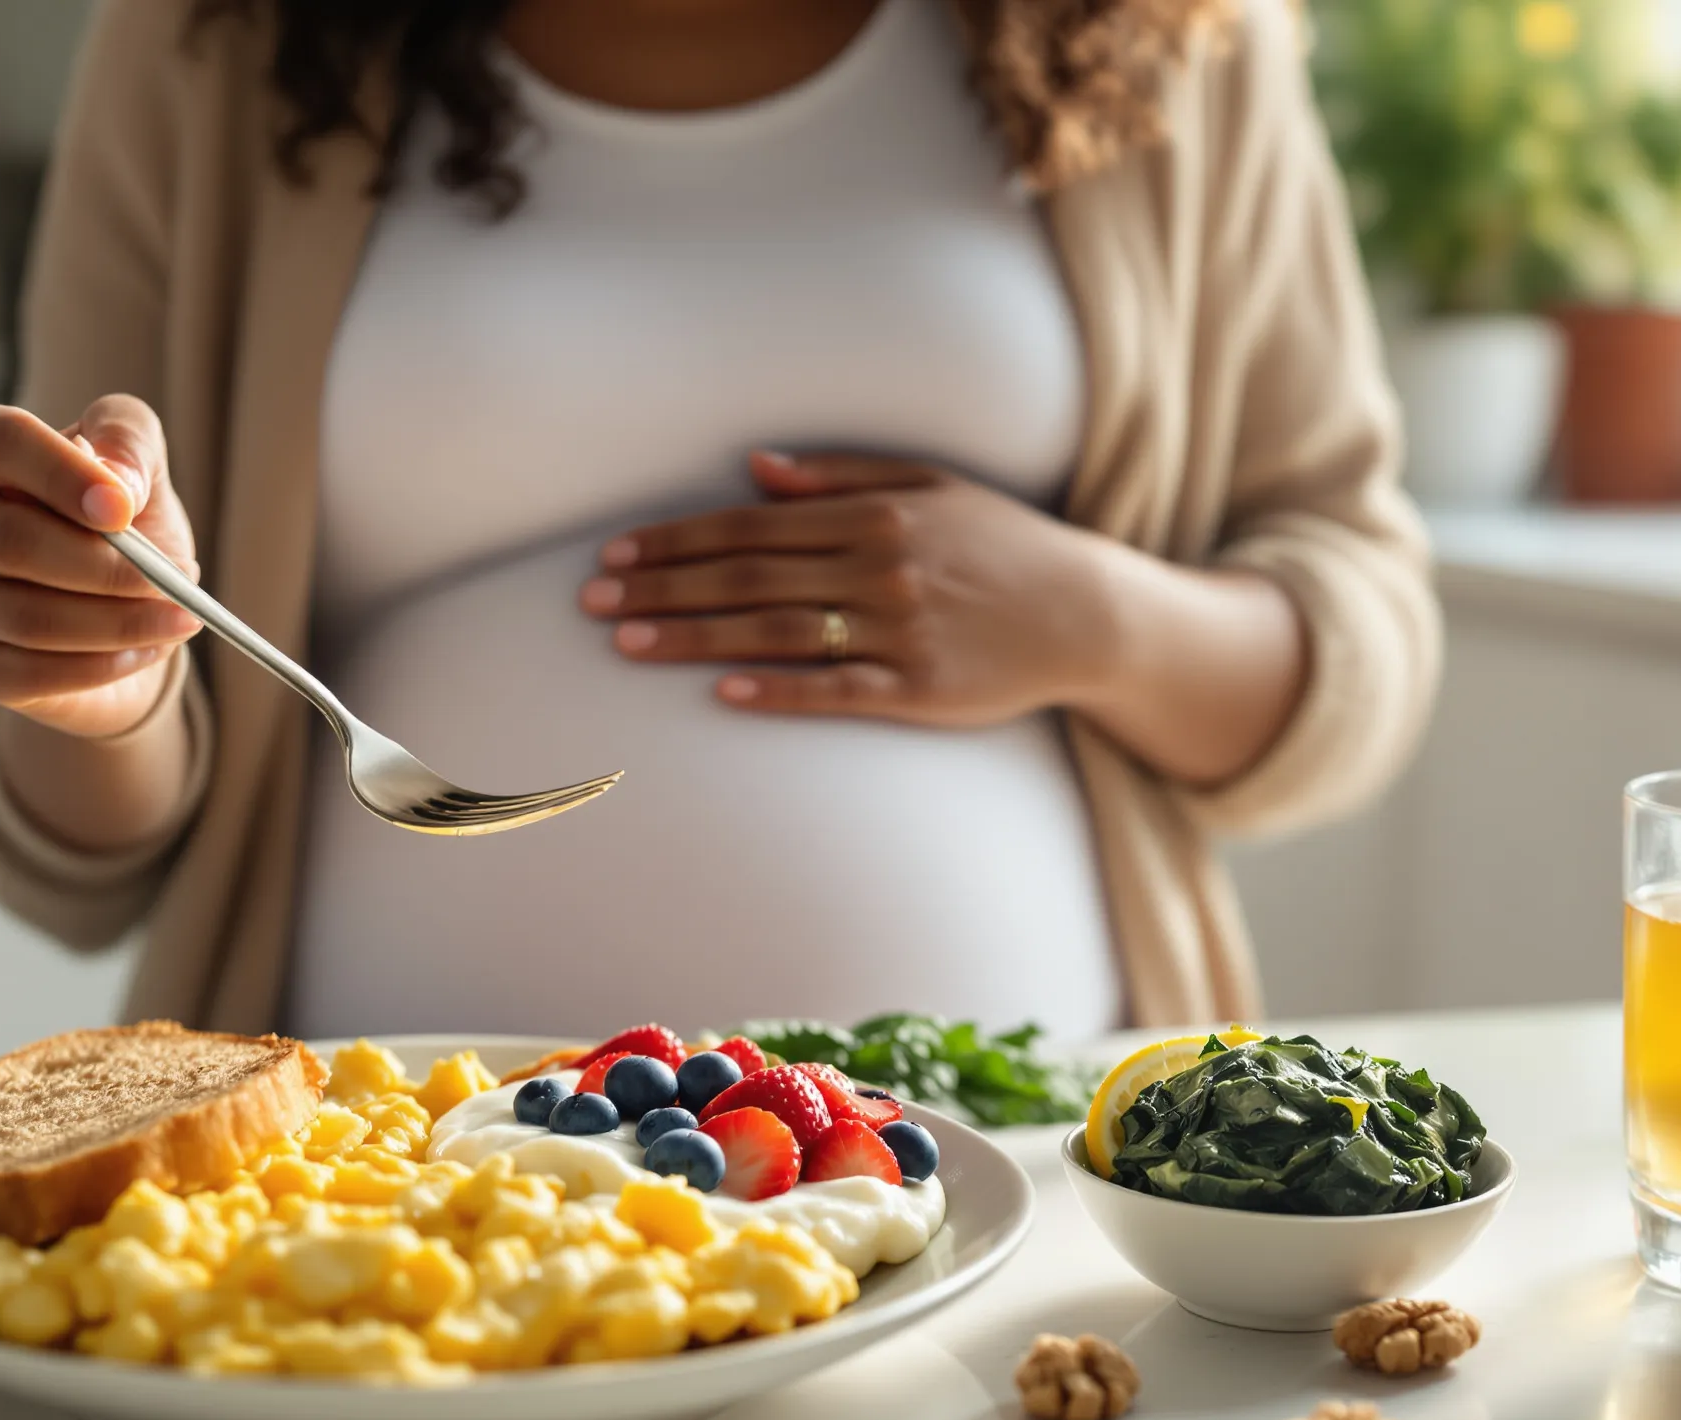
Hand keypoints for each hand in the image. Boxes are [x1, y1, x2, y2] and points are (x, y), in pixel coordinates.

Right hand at [0, 394, 202, 738]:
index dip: (62, 474)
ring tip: (178, 616)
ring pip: (24, 616)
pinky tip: (147, 650)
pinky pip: (28, 672)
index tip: (124, 509)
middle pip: (9, 540)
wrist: (112, 601)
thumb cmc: (115, 517)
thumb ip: (129, 440)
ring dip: (117, 622)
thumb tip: (117, 482)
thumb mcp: (135, 460)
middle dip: (106, 566)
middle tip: (176, 578)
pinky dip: (100, 665)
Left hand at [578, 451, 1116, 725]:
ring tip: (627, 645)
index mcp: (874, 514)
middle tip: (592, 603)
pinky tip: (723, 693)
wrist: (1088, 613)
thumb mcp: (931, 486)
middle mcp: (880, 568)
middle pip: (748, 576)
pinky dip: (779, 690)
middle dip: (663, 589)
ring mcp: (899, 631)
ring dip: (696, 637)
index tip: (615, 555)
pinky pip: (836, 690)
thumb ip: (840, 476)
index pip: (751, 525)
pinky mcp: (919, 689)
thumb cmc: (1002, 546)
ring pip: (777, 632)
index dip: (677, 541)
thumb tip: (755, 466)